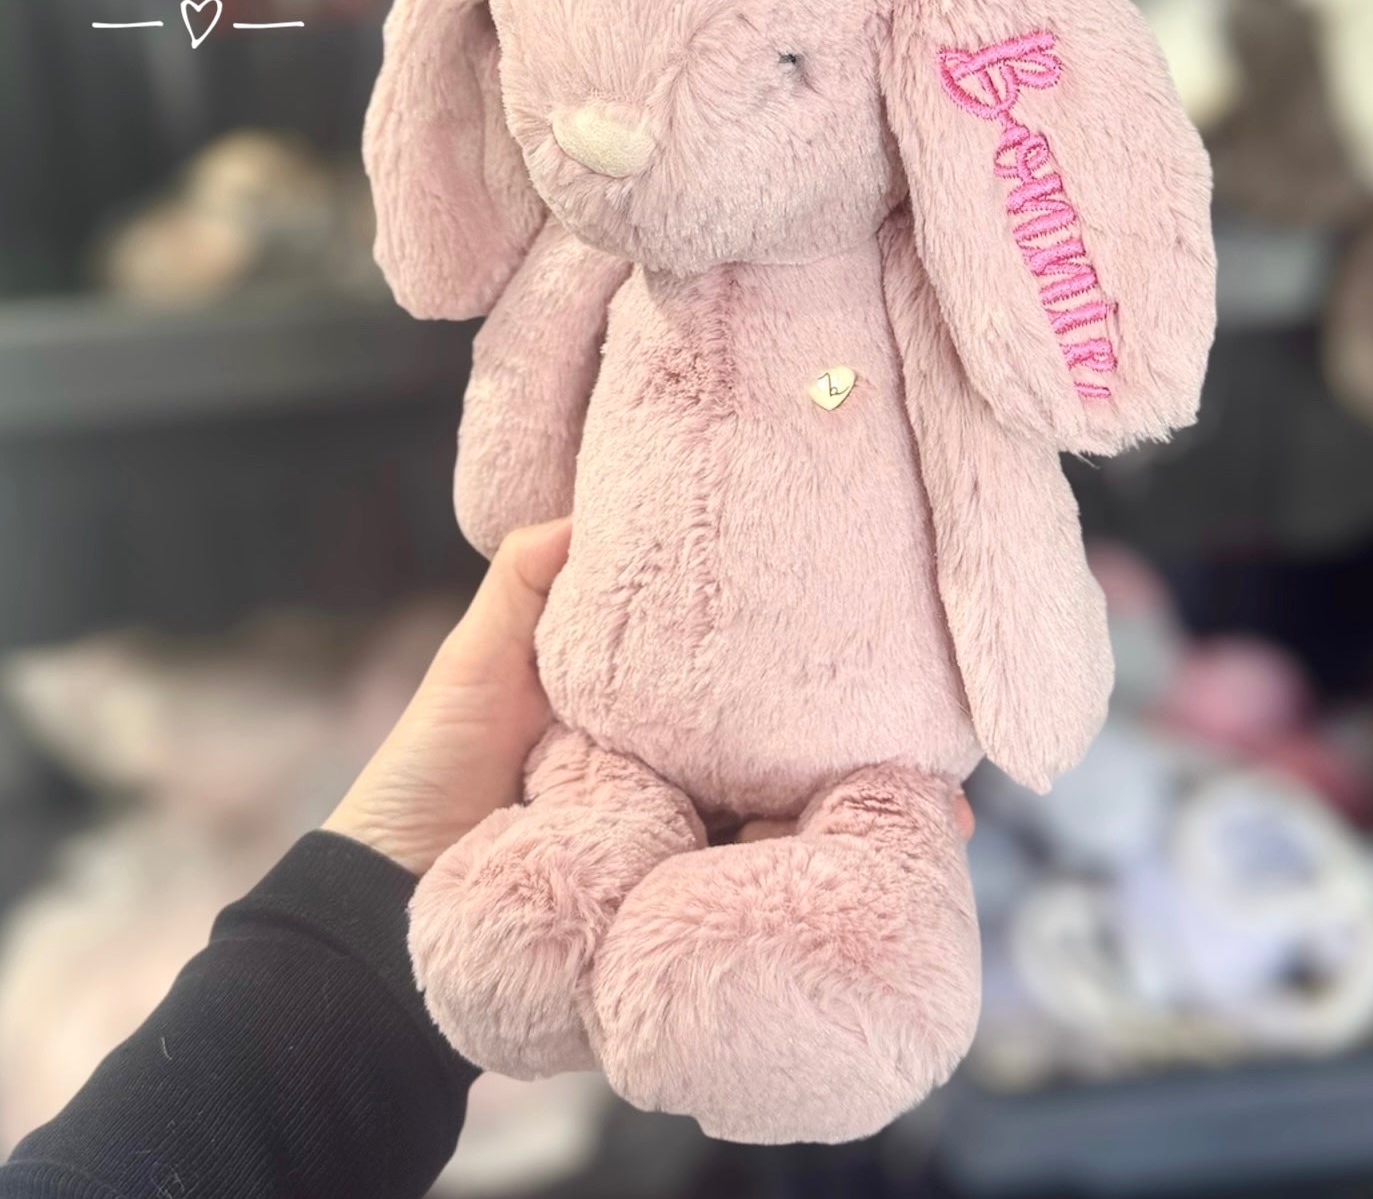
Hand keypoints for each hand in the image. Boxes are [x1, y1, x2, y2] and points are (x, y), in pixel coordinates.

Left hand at [325, 514, 972, 873]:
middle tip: (939, 723)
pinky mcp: (680, 911)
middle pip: (787, 753)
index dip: (800, 655)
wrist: (387, 908)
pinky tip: (890, 867)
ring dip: (863, 814)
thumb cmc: (433, 774)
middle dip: (864, 741)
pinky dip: (823, 881)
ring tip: (942, 809)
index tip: (871, 621)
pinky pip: (761, 892)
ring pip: (791, 822)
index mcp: (646, 713)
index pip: (741, 680)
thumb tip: (594, 505)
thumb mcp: (480, 658)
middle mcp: (680, 777)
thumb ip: (533, 579)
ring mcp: (687, 848)